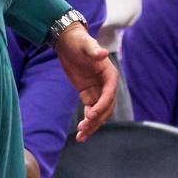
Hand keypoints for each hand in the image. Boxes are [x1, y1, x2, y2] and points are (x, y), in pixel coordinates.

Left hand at [54, 24, 118, 140]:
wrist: (68, 41)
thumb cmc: (78, 41)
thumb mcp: (85, 44)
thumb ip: (94, 50)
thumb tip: (102, 53)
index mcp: (110, 74)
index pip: (109, 94)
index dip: (102, 105)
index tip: (91, 114)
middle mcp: (106, 84)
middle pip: (106, 107)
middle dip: (96, 119)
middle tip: (83, 128)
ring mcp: (97, 90)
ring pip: (99, 113)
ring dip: (92, 125)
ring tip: (81, 136)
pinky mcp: (88, 94)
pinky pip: (91, 111)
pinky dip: (87, 122)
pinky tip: (80, 132)